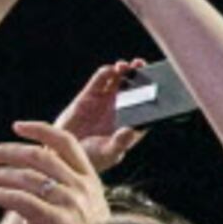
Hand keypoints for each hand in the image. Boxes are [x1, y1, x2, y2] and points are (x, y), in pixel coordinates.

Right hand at [50, 60, 146, 175]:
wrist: (65, 153)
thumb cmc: (93, 157)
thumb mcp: (109, 152)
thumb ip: (120, 142)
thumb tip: (131, 131)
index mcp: (131, 122)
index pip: (147, 105)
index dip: (153, 93)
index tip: (158, 83)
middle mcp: (121, 109)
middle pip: (135, 88)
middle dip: (140, 75)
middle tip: (142, 66)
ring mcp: (106, 101)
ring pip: (118, 80)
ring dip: (124, 70)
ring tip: (125, 66)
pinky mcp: (89, 96)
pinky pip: (99, 80)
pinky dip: (105, 73)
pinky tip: (110, 70)